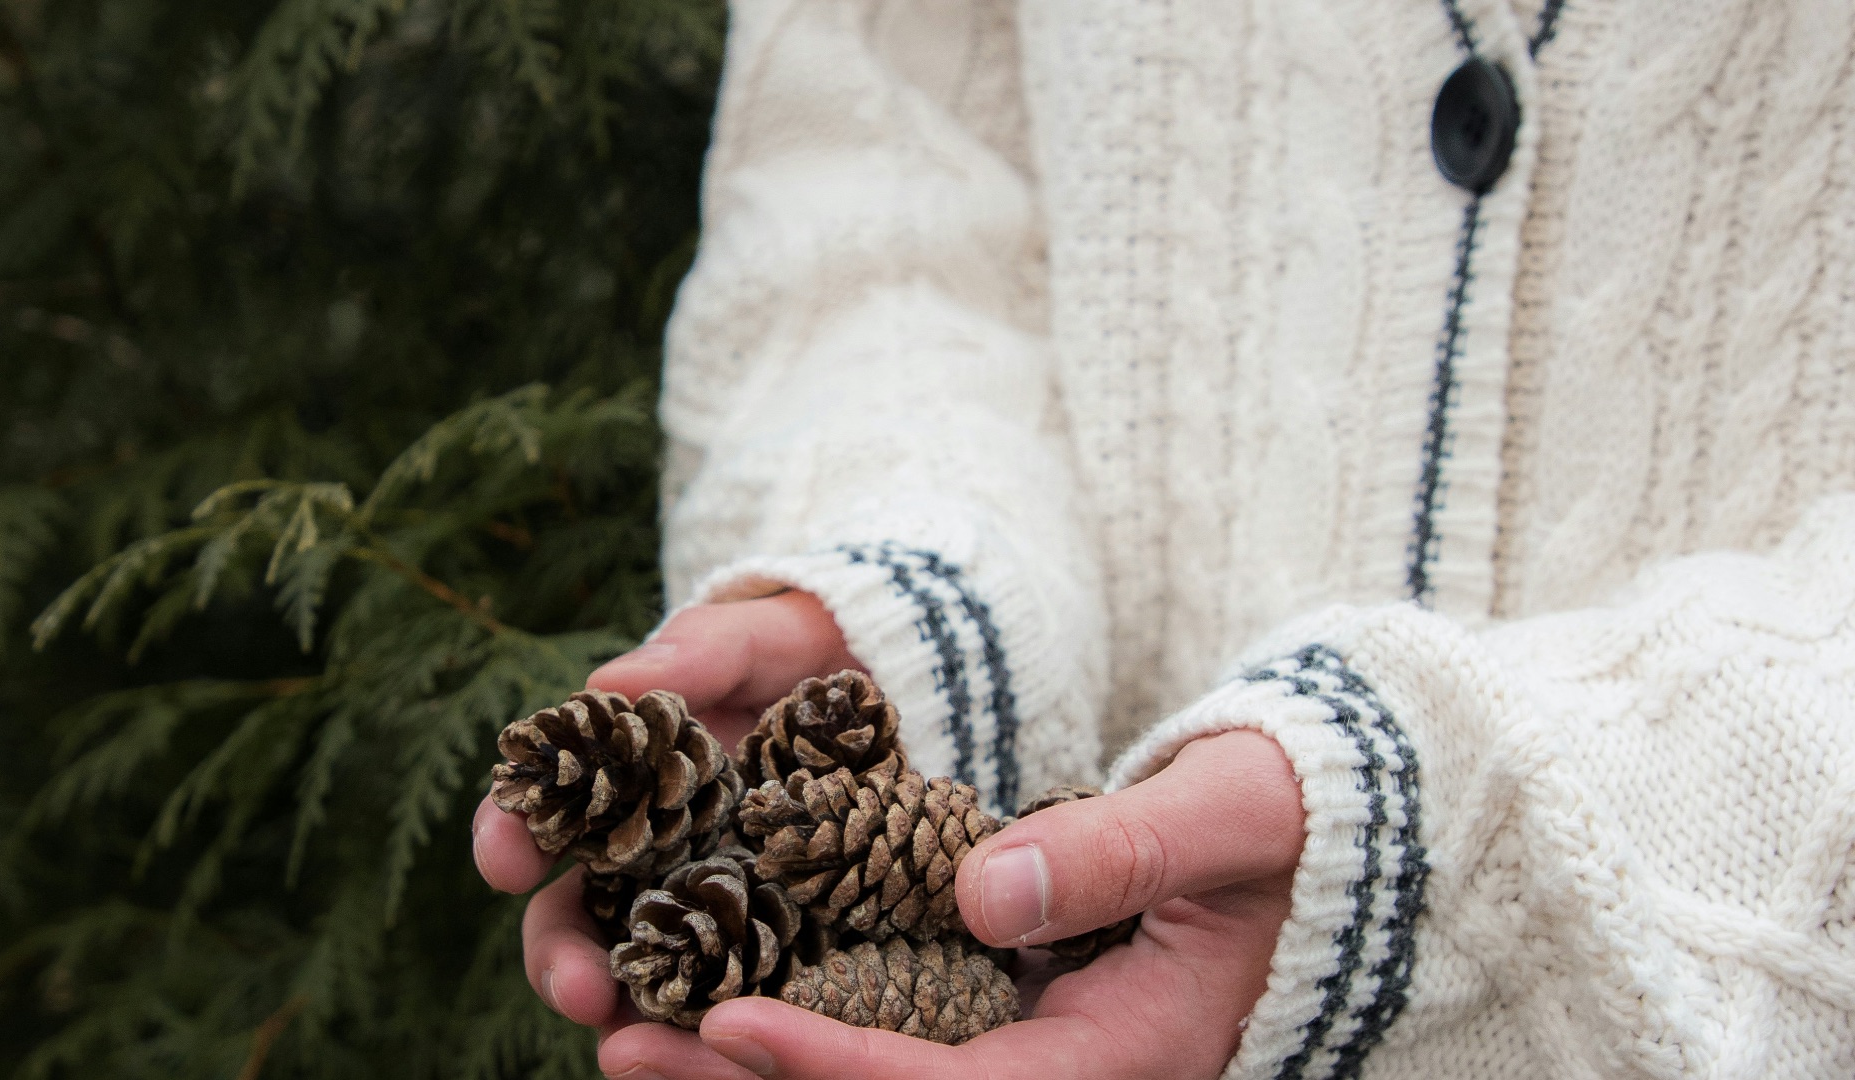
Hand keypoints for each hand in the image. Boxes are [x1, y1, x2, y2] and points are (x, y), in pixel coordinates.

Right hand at [470, 589, 861, 1078]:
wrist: (915, 689)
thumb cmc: (816, 653)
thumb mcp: (767, 637)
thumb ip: (701, 652)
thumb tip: (609, 682)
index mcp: (627, 782)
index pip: (543, 816)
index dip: (509, 837)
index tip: (505, 861)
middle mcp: (654, 856)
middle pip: (576, 921)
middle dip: (562, 960)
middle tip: (580, 990)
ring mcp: (717, 908)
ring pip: (646, 977)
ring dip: (630, 1017)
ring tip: (634, 1047)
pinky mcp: (786, 945)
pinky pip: (739, 999)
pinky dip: (717, 1031)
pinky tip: (722, 1049)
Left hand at [692, 730, 1304, 1079]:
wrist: (1308, 835)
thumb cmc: (1285, 816)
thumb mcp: (1225, 815)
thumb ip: (1124, 852)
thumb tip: (987, 894)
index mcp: (1128, 1052)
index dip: (839, 1070)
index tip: (730, 1023)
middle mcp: (1068, 1069)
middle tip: (629, 1041)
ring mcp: (1032, 1044)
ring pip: (882, 1075)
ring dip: (759, 1064)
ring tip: (631, 1022)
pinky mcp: (1004, 1005)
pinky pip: (891, 1028)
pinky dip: (801, 1016)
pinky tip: (711, 979)